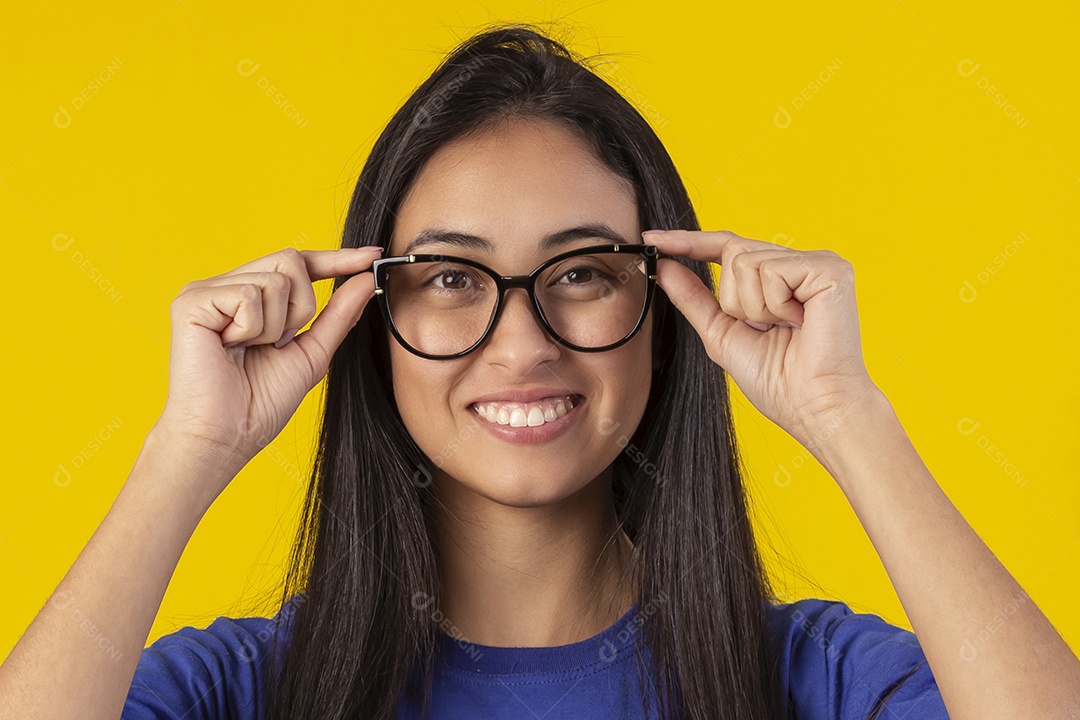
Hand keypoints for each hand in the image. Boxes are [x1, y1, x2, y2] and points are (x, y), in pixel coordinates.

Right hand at [153, 246, 382, 495]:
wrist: (227, 435)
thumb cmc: (261, 402)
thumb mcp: (313, 352)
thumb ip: (339, 314)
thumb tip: (365, 278)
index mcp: (254, 297)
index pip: (300, 264)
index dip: (336, 259)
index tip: (372, 256)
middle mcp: (229, 286)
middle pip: (291, 261)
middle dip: (301, 307)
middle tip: (280, 342)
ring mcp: (207, 291)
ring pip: (275, 280)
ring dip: (277, 325)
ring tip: (251, 350)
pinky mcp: (191, 301)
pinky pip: (248, 295)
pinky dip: (253, 329)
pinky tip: (231, 347)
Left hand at [644, 229, 879, 449]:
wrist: (813, 408)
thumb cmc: (778, 381)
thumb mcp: (721, 334)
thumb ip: (693, 299)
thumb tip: (663, 266)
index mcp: (779, 277)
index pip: (726, 246)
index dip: (688, 241)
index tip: (650, 237)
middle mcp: (800, 263)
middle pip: (733, 251)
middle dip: (733, 300)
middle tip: (763, 330)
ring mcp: (817, 263)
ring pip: (746, 260)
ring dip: (752, 307)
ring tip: (784, 329)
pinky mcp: (830, 269)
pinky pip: (770, 270)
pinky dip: (773, 304)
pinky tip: (799, 323)